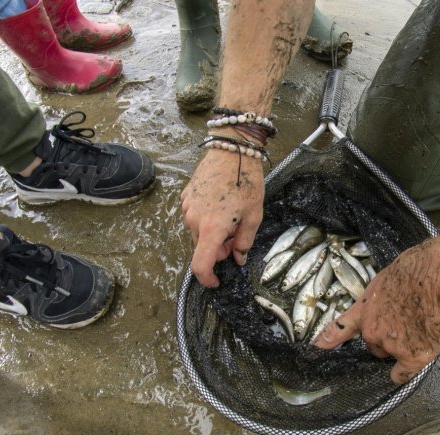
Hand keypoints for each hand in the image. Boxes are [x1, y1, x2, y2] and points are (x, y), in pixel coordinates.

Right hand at [181, 149, 264, 287]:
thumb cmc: (246, 180)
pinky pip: (193, 217)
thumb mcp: (254, 215)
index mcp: (212, 228)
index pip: (201, 265)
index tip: (216, 281)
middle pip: (202, 248)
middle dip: (218, 249)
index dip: (207, 278)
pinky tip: (220, 204)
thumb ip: (244, 241)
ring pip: (197, 232)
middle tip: (236, 235)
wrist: (232, 149)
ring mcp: (187, 208)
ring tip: (230, 215)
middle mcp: (194, 220)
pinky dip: (205, 219)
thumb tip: (238, 258)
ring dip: (212, 233)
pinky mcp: (185, 197)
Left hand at [311, 229, 439, 383]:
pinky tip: (407, 368)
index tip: (316, 347)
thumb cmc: (422, 268)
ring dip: (399, 348)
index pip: (341, 326)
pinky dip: (403, 373)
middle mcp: (372, 330)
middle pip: (372, 342)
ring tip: (420, 330)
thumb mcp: (390, 276)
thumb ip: (383, 295)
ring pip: (389, 354)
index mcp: (365, 307)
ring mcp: (390, 345)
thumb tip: (390, 298)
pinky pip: (402, 373)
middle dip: (384, 336)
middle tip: (405, 322)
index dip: (328, 338)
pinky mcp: (412, 357)